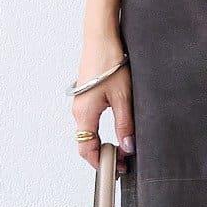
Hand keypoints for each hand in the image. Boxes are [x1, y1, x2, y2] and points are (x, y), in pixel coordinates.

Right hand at [71, 34, 134, 171]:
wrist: (100, 38)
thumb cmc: (110, 63)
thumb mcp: (123, 97)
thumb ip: (125, 124)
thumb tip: (128, 147)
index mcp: (84, 114)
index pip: (87, 149)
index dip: (101, 163)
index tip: (117, 169)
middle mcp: (78, 110)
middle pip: (86, 142)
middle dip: (104, 155)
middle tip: (124, 161)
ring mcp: (80, 103)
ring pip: (89, 132)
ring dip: (103, 143)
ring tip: (124, 147)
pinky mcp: (85, 95)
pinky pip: (90, 121)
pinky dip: (101, 131)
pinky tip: (117, 129)